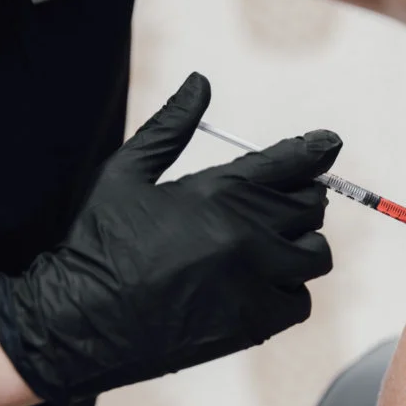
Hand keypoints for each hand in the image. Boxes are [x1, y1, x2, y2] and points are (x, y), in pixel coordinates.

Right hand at [0, 72, 341, 404]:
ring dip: (300, 246)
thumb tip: (200, 81)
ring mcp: (253, 280)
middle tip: (281, 205)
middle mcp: (245, 233)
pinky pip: (300, 301)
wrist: (77, 323)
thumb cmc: (96, 244)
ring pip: (315, 254)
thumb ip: (171, 127)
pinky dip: (288, 292)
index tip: (328, 143)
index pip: (293, 160)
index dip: (317, 148)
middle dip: (302, 199)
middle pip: (312, 205)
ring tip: (272, 247)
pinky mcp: (253, 322)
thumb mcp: (126, 174)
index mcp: (217, 191)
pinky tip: (260, 285)